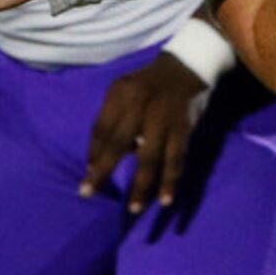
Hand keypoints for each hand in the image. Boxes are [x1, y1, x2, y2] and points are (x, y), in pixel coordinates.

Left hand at [81, 53, 208, 212]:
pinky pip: (176, 158)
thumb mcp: (124, 89)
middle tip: (89, 193)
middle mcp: (141, 105)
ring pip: (150, 157)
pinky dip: (171, 179)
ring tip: (135, 208)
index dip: (93, 153)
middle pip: (119, 144)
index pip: (101, 128)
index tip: (89, 175)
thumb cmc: (148, 83)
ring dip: (142, 185)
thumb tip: (105, 155)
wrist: (186, 66)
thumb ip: (114, 116)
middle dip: (103, 170)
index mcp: (121, 94)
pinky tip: (166, 198)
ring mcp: (164, 118)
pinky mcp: (183, 129)